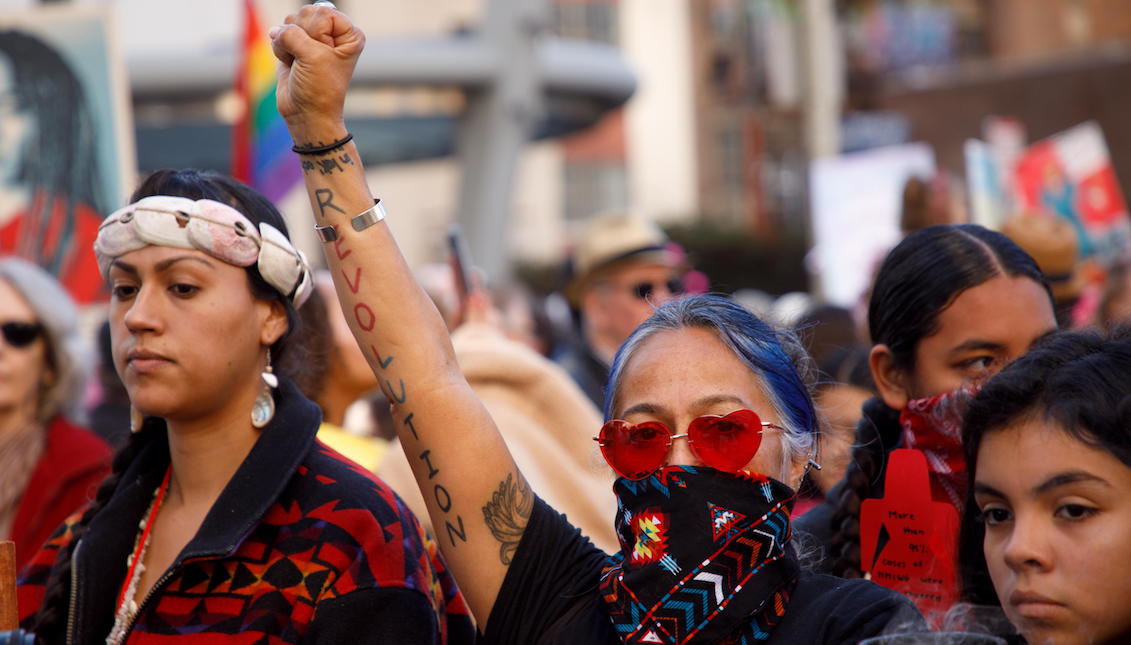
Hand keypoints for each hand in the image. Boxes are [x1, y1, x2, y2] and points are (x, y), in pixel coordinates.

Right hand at [269, 4, 364, 133]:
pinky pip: (279, 34)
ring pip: (290, 22)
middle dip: (301, 36)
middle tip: (310, 61)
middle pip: (305, 13)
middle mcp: (333, 34)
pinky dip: (280, 50)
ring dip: (289, 45)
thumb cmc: (319, 88)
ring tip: (301, 65)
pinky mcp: (296, 46)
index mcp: (349, 34)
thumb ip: (292, 32)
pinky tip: (292, 65)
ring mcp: (313, 38)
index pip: (324, 11)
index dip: (317, 32)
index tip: (323, 54)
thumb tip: (275, 30)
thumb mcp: (311, 55)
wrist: (306, 113)